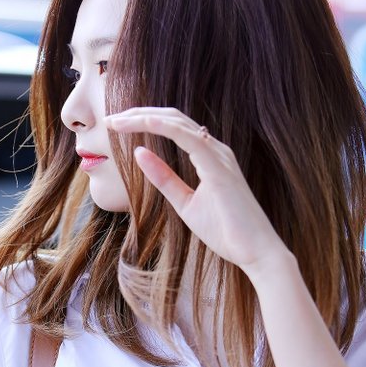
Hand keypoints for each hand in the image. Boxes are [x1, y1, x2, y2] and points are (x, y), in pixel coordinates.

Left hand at [105, 106, 288, 278]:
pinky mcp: (218, 167)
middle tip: (109, 119)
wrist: (256, 252)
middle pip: (173, 118)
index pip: (173, 127)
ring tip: (115, 121)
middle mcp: (215, 150)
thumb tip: (139, 153)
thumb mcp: (185, 202)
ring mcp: (219, 155)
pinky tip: (142, 122)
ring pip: (177, 122)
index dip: (144, 121)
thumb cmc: (226, 230)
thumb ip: (164, 178)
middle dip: (138, 114)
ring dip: (143, 117)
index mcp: (210, 156)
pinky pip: (187, 137)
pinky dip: (163, 126)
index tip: (116, 125)